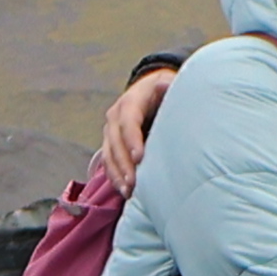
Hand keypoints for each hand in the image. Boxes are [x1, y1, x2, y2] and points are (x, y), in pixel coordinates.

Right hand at [92, 68, 173, 187]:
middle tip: (134, 183)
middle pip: (115, 142)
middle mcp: (115, 116)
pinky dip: (114, 177)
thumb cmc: (163, 90)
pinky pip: (108, 161)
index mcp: (130, 102)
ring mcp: (110, 131)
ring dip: (117, 174)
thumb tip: (165, 85)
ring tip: (128, 192)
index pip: (128, 122)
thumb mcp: (167, 83)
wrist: (149, 89)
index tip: (140, 158)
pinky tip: (124, 191)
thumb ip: (168, 86)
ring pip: (108, 154)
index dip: (132, 140)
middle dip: (123, 164)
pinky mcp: (110, 143)